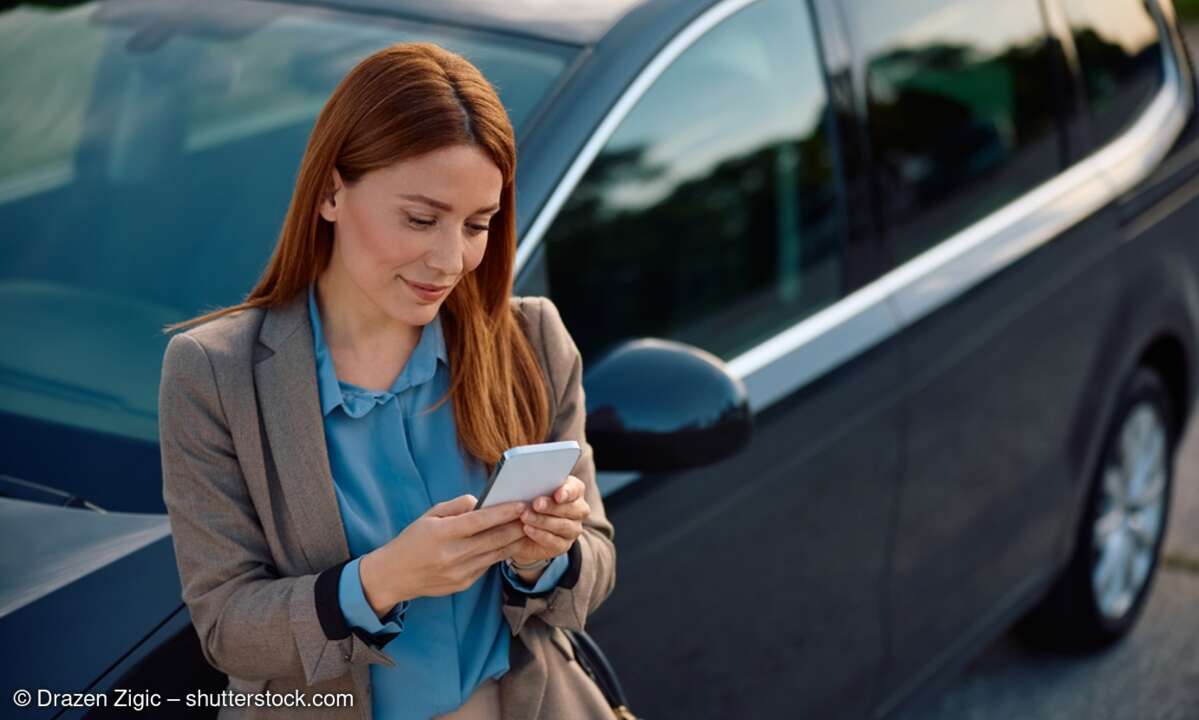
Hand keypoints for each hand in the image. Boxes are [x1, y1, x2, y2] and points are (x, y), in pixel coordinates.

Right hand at [360, 494, 527, 614]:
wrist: (394, 576)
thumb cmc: (412, 541)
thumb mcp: (428, 516)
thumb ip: (455, 507)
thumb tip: (481, 502)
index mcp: (442, 534)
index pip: (479, 521)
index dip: (503, 513)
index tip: (521, 505)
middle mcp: (452, 555)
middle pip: (494, 539)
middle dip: (517, 526)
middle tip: (535, 514)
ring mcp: (459, 572)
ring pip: (496, 554)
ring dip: (514, 540)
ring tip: (529, 527)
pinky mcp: (464, 583)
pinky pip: (487, 565)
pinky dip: (500, 553)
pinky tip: (510, 542)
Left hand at [508, 475, 589, 566]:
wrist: (523, 530)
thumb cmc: (530, 502)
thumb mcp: (531, 491)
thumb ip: (534, 486)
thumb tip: (524, 481)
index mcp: (574, 491)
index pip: (575, 489)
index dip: (567, 491)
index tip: (557, 494)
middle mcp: (578, 510)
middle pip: (571, 508)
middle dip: (552, 506)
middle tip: (536, 504)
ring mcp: (573, 529)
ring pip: (563, 525)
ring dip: (543, 520)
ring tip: (525, 516)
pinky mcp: (563, 545)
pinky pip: (555, 541)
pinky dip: (540, 535)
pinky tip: (528, 529)